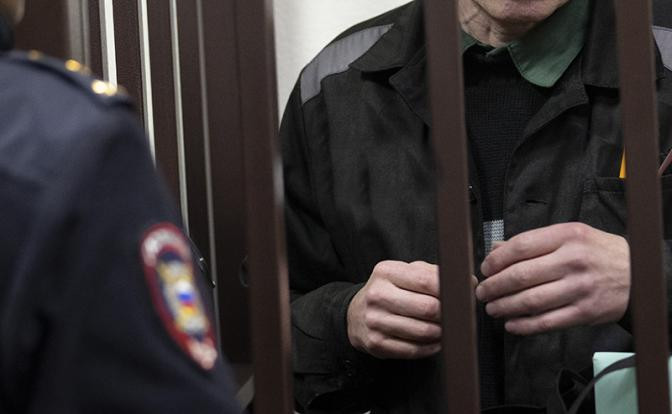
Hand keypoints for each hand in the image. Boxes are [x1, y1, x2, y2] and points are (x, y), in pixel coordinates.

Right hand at [348, 260, 477, 358]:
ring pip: (423, 331)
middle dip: (448, 314)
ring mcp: (375, 321)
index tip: (463, 294)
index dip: (450, 289)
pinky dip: (430, 347)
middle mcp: (377, 295)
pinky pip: (414, 350)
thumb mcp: (403, 273)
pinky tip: (434, 341)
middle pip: (428, 308)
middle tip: (457, 315)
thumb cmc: (388, 291)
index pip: (426, 281)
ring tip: (445, 328)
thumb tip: (467, 282)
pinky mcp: (376, 343)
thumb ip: (431, 273)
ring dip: (441, 332)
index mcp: (386, 272)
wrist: (355, 314)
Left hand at [475, 223, 629, 335]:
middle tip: (482, 292)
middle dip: (494, 286)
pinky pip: (547, 322)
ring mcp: (579, 288)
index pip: (520, 247)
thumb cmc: (597, 252)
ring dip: (504, 307)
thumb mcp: (569, 235)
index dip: (496, 260)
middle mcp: (572, 261)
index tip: (485, 269)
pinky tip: (511, 324)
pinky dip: (524, 325)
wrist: (639, 274)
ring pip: (531, 301)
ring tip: (492, 308)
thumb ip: (533, 242)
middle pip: (521, 275)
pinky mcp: (585, 312)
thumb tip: (496, 250)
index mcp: (566, 236)